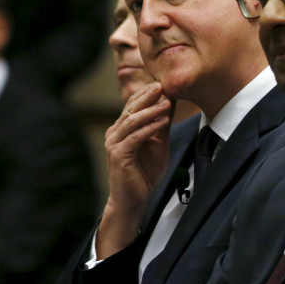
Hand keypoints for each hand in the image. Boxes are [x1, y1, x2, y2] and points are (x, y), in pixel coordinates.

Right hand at [96, 82, 172, 258]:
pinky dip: (149, 128)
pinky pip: (135, 138)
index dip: (147, 94)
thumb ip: (162, 125)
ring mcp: (113, 144)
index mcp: (121, 128)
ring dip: (150, 111)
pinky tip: (163, 122)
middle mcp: (114, 133)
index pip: (132, 105)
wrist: (133, 200)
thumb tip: (171, 102)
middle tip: (162, 85)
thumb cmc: (144, 173)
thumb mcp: (158, 144)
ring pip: (132, 121)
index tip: (164, 83)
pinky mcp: (117, 155)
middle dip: (147, 96)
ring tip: (167, 102)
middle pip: (130, 109)